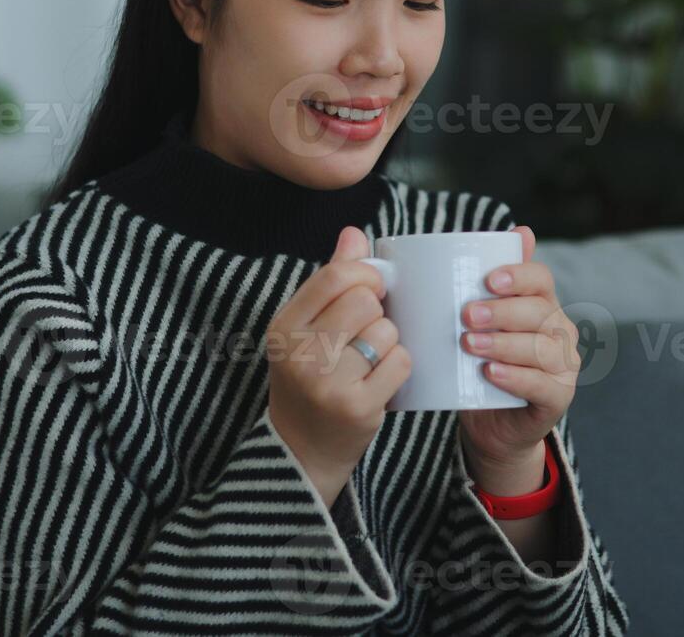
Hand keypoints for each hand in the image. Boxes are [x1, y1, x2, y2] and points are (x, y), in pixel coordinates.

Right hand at [267, 226, 412, 507]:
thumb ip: (331, 281)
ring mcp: (327, 383)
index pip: (335, 275)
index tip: (373, 289)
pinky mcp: (357, 407)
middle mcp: (299, 353)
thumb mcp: (307, 329)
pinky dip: (398, 367)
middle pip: (364, 301)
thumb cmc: (309, 379)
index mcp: (284, 326)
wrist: (301, 451)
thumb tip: (354, 233)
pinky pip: (400, 361)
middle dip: (377, 312)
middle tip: (366, 334)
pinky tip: (380, 380)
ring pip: (386, 331)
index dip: (366, 275)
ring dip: (389, 342)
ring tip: (369, 362)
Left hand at [458, 225, 581, 495]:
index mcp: (543, 305)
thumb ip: (488, 284)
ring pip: (541, 348)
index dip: (518, 275)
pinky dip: (516, 377)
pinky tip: (491, 373)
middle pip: (539, 312)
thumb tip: (516, 231)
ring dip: (504, 344)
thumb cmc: (481, 363)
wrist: (490, 422)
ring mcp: (564, 366)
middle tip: (466, 316)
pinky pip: (542, 385)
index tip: (487, 280)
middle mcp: (560, 332)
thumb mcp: (480, 323)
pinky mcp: (558, 398)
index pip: (540, 280)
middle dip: (502, 312)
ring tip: (469, 344)